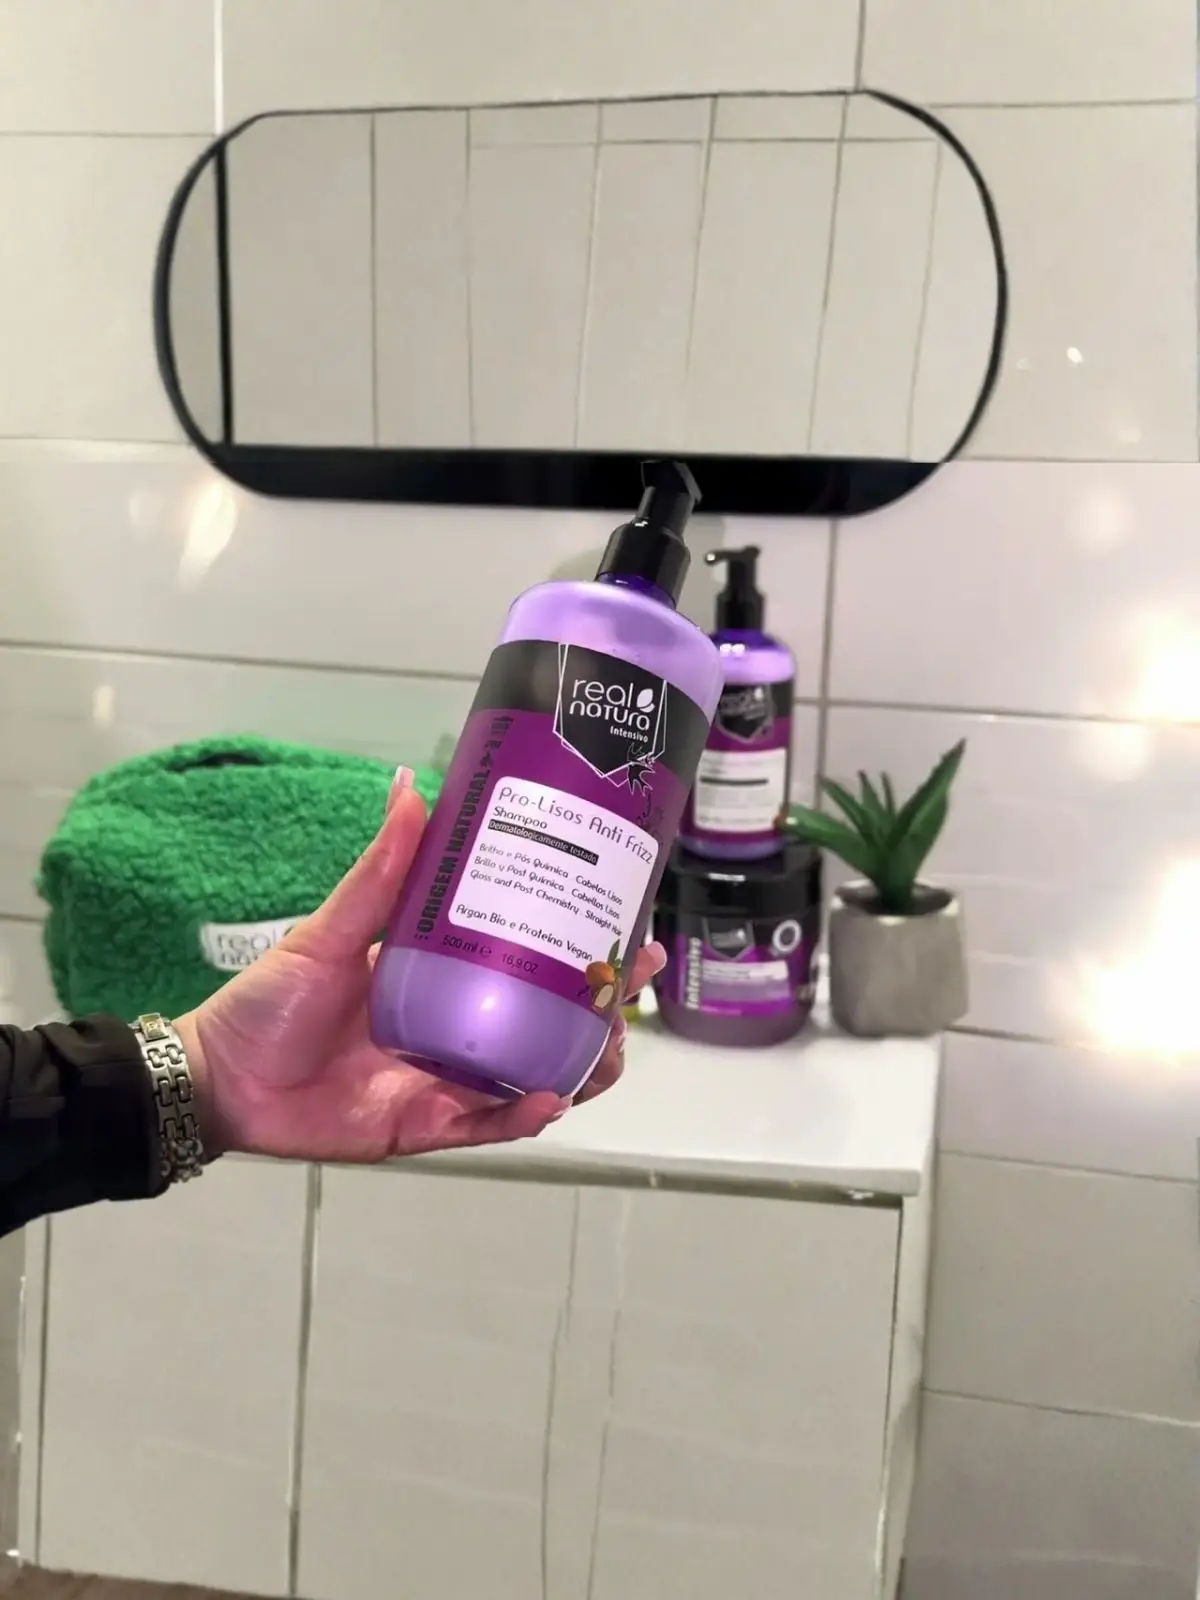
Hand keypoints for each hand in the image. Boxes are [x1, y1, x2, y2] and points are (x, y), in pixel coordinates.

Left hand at [176, 769, 663, 1164]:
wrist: (220, 1079)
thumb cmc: (271, 1001)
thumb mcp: (332, 929)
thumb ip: (378, 870)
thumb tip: (410, 787)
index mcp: (445, 977)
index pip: (530, 960)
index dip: (583, 945)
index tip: (627, 919)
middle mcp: (457, 1029)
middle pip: (549, 1023)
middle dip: (602, 1008)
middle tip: (634, 979)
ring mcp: (447, 1081)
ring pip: (534, 1077)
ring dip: (578, 1065)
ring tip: (608, 1046)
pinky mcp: (426, 1127)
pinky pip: (486, 1126)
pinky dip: (521, 1114)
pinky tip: (551, 1097)